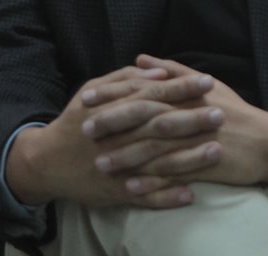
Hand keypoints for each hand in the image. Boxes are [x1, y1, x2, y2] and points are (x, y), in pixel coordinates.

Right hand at [5, 64, 216, 208]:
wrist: (46, 161)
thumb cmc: (75, 120)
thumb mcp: (93, 90)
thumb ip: (126, 79)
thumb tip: (157, 72)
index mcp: (115, 109)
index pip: (153, 94)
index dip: (181, 88)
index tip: (208, 82)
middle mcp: (118, 137)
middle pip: (160, 126)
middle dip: (192, 120)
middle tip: (221, 114)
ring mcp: (118, 167)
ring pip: (157, 162)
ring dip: (188, 158)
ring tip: (216, 151)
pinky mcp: (115, 192)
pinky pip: (144, 196)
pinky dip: (167, 196)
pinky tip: (190, 194)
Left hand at [84, 55, 267, 197]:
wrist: (266, 141)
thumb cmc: (234, 111)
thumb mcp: (204, 84)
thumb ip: (171, 71)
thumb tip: (140, 58)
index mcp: (183, 94)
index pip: (141, 91)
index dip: (112, 94)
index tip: (85, 97)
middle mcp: (187, 114)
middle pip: (144, 118)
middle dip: (113, 123)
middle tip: (85, 129)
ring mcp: (196, 141)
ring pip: (155, 149)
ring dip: (126, 158)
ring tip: (101, 164)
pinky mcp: (204, 165)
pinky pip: (174, 175)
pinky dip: (152, 182)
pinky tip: (131, 187)